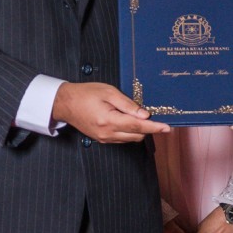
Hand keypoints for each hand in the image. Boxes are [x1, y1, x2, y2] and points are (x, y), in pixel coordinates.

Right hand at [53, 81, 170, 142]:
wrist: (65, 103)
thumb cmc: (85, 94)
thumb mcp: (108, 92)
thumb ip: (127, 104)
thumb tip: (144, 114)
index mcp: (109, 121)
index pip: (138, 126)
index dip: (154, 127)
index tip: (167, 128)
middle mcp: (108, 134)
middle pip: (137, 135)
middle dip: (148, 128)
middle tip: (155, 116)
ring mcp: (104, 139)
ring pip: (131, 138)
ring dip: (139, 130)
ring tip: (139, 115)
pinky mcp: (102, 139)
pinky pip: (122, 138)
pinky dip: (129, 131)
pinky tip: (129, 120)